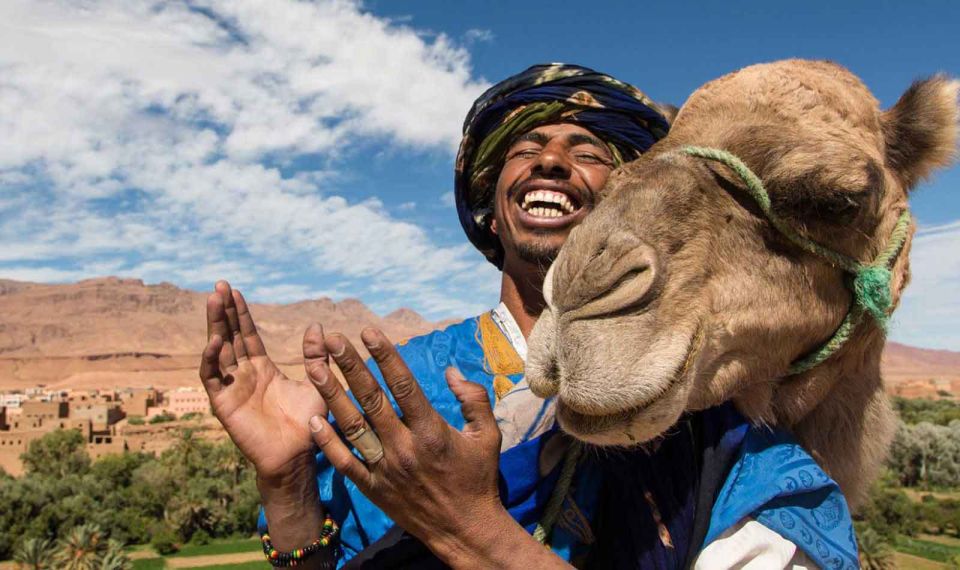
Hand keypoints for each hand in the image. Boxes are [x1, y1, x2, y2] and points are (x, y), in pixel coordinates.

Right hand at [199, 281, 327, 478]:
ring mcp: (231, 389)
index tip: (234, 290)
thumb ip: (315, 356)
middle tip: (219, 285)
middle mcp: (243, 376)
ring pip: (218, 351)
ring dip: (215, 326)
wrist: (298, 456)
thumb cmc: (309, 424)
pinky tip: (215, 340)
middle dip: (224, 312)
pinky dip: (211, 359)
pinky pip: (212, 378)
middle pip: (230, 337)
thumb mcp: (317, 383)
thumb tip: (317, 327)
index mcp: (262, 370)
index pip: (247, 335)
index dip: (240, 314)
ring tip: (214, 300)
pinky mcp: (223, 404)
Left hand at [304, 327, 569, 567]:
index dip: (385, 356)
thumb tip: (452, 370)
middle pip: (371, 399)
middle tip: (332, 340)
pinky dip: (327, 441)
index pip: (403, 385)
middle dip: (350, 366)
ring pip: (352, 426)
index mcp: (431, 431)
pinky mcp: (372, 488)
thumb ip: (474, 399)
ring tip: (314, 368)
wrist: (464, 530)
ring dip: (332, 395)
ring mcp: (384, 469)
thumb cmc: (478, 479)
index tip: (369, 331)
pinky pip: (344, 462)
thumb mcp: (488, 435)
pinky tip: (313, 419)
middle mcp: (403, 447)